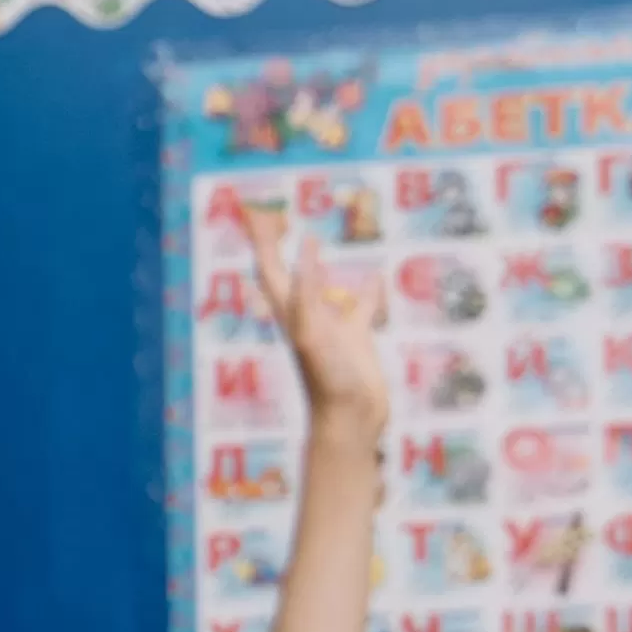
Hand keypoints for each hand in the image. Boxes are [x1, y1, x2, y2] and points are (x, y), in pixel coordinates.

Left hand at [232, 191, 381, 433]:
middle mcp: (306, 314)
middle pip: (285, 271)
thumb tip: (305, 246)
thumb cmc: (328, 380)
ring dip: (315, 263)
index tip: (255, 210)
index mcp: (291, 311)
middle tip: (275, 215)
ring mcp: (330, 325)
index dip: (263, 240)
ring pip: (320, 286)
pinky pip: (361, 306)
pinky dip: (367, 289)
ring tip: (314, 236)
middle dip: (277, 244)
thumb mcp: (313, 331)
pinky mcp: (355, 337)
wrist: (349, 420)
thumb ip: (308, 290)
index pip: (270, 266)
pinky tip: (376, 273)